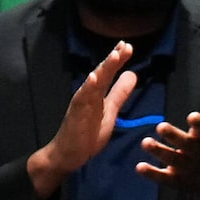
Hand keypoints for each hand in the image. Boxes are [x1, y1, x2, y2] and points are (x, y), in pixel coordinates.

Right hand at [25, 42, 138, 199]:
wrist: (68, 154)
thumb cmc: (87, 134)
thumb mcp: (110, 111)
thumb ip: (119, 94)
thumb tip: (132, 74)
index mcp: (97, 94)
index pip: (108, 73)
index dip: (117, 60)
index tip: (128, 46)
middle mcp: (88, 95)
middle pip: (102, 74)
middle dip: (112, 60)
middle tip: (124, 45)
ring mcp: (81, 104)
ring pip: (93, 84)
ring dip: (102, 69)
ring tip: (114, 56)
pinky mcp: (75, 115)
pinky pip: (81, 100)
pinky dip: (87, 88)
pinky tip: (92, 78)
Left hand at [138, 72, 199, 199]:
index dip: (199, 124)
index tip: (192, 116)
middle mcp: (196, 153)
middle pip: (186, 145)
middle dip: (174, 136)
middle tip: (160, 126)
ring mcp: (186, 168)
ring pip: (172, 160)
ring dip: (159, 152)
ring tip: (145, 142)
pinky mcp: (175, 180)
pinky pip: (163, 177)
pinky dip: (152, 174)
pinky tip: (139, 167)